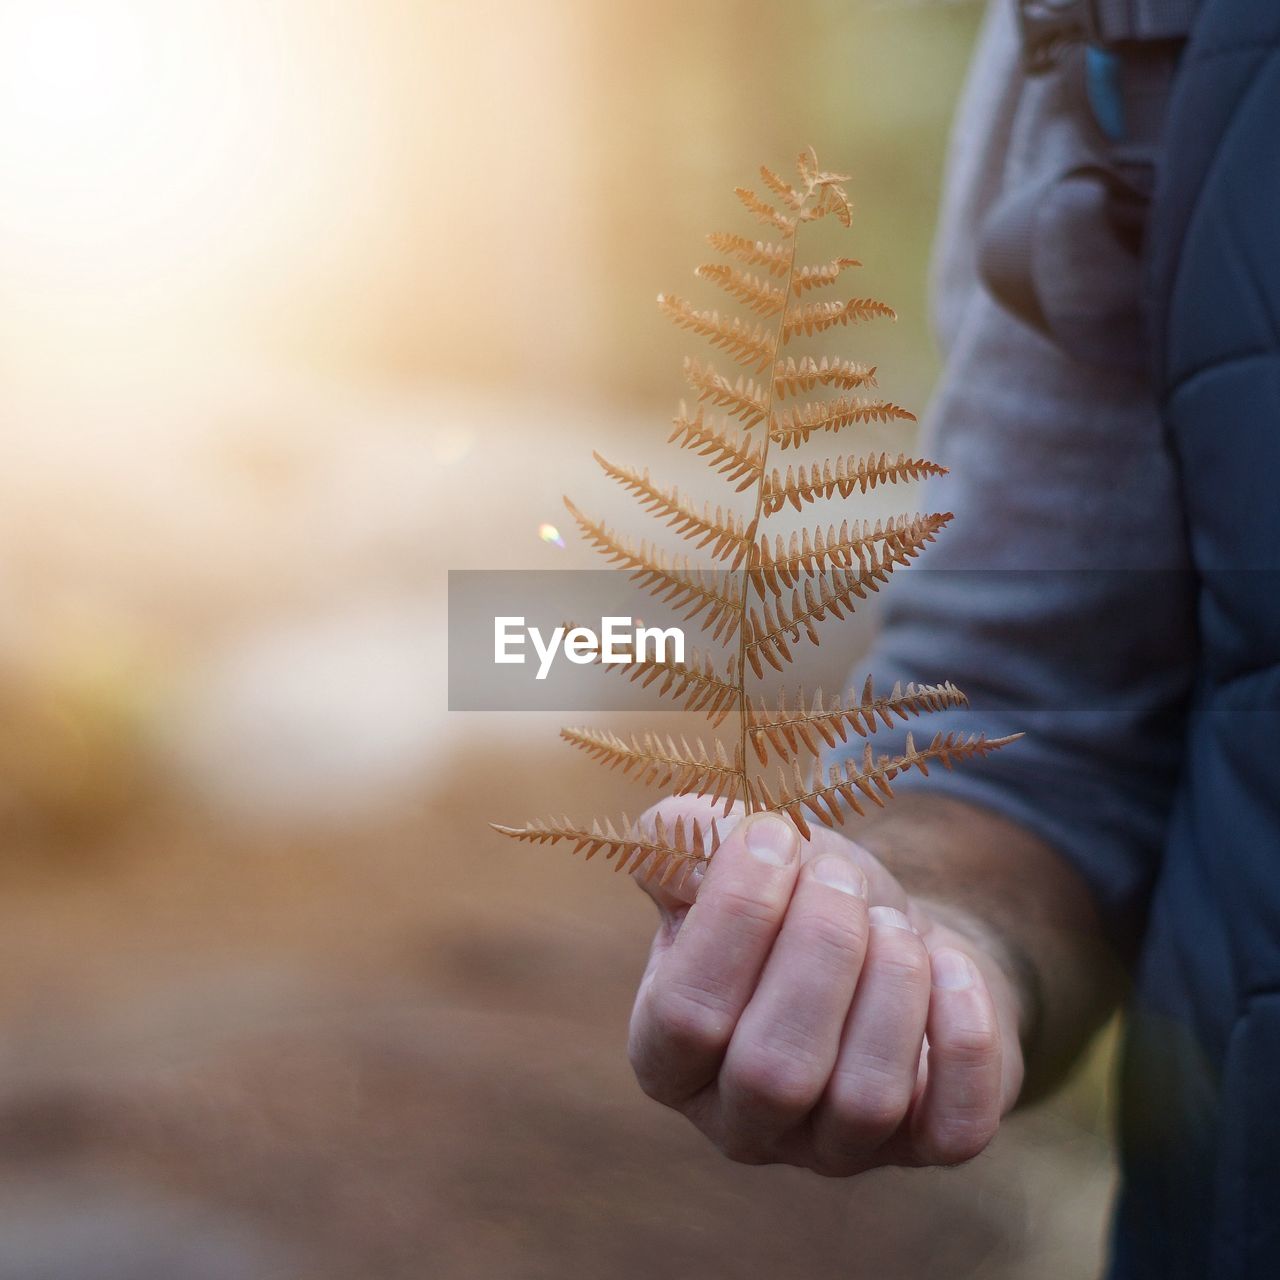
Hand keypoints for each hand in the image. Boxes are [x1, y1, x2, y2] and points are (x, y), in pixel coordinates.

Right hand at [627, 796, 1026, 1174]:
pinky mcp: (925, 1148)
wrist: (890, 934)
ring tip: (892, 922)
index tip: (774, 835)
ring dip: (890, 984)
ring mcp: (833, 1147)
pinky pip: (955, 1127)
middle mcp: (740, 1121)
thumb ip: (686, 836)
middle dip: (820, 951)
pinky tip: (949, 965)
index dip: (734, 917)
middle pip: (774, 1070)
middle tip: (841, 878)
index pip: (685, 1014)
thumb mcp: (738, 852)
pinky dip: (963, 1035)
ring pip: (865, 1099)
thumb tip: (677, 851)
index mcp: (668, 1053)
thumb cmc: (795, 898)